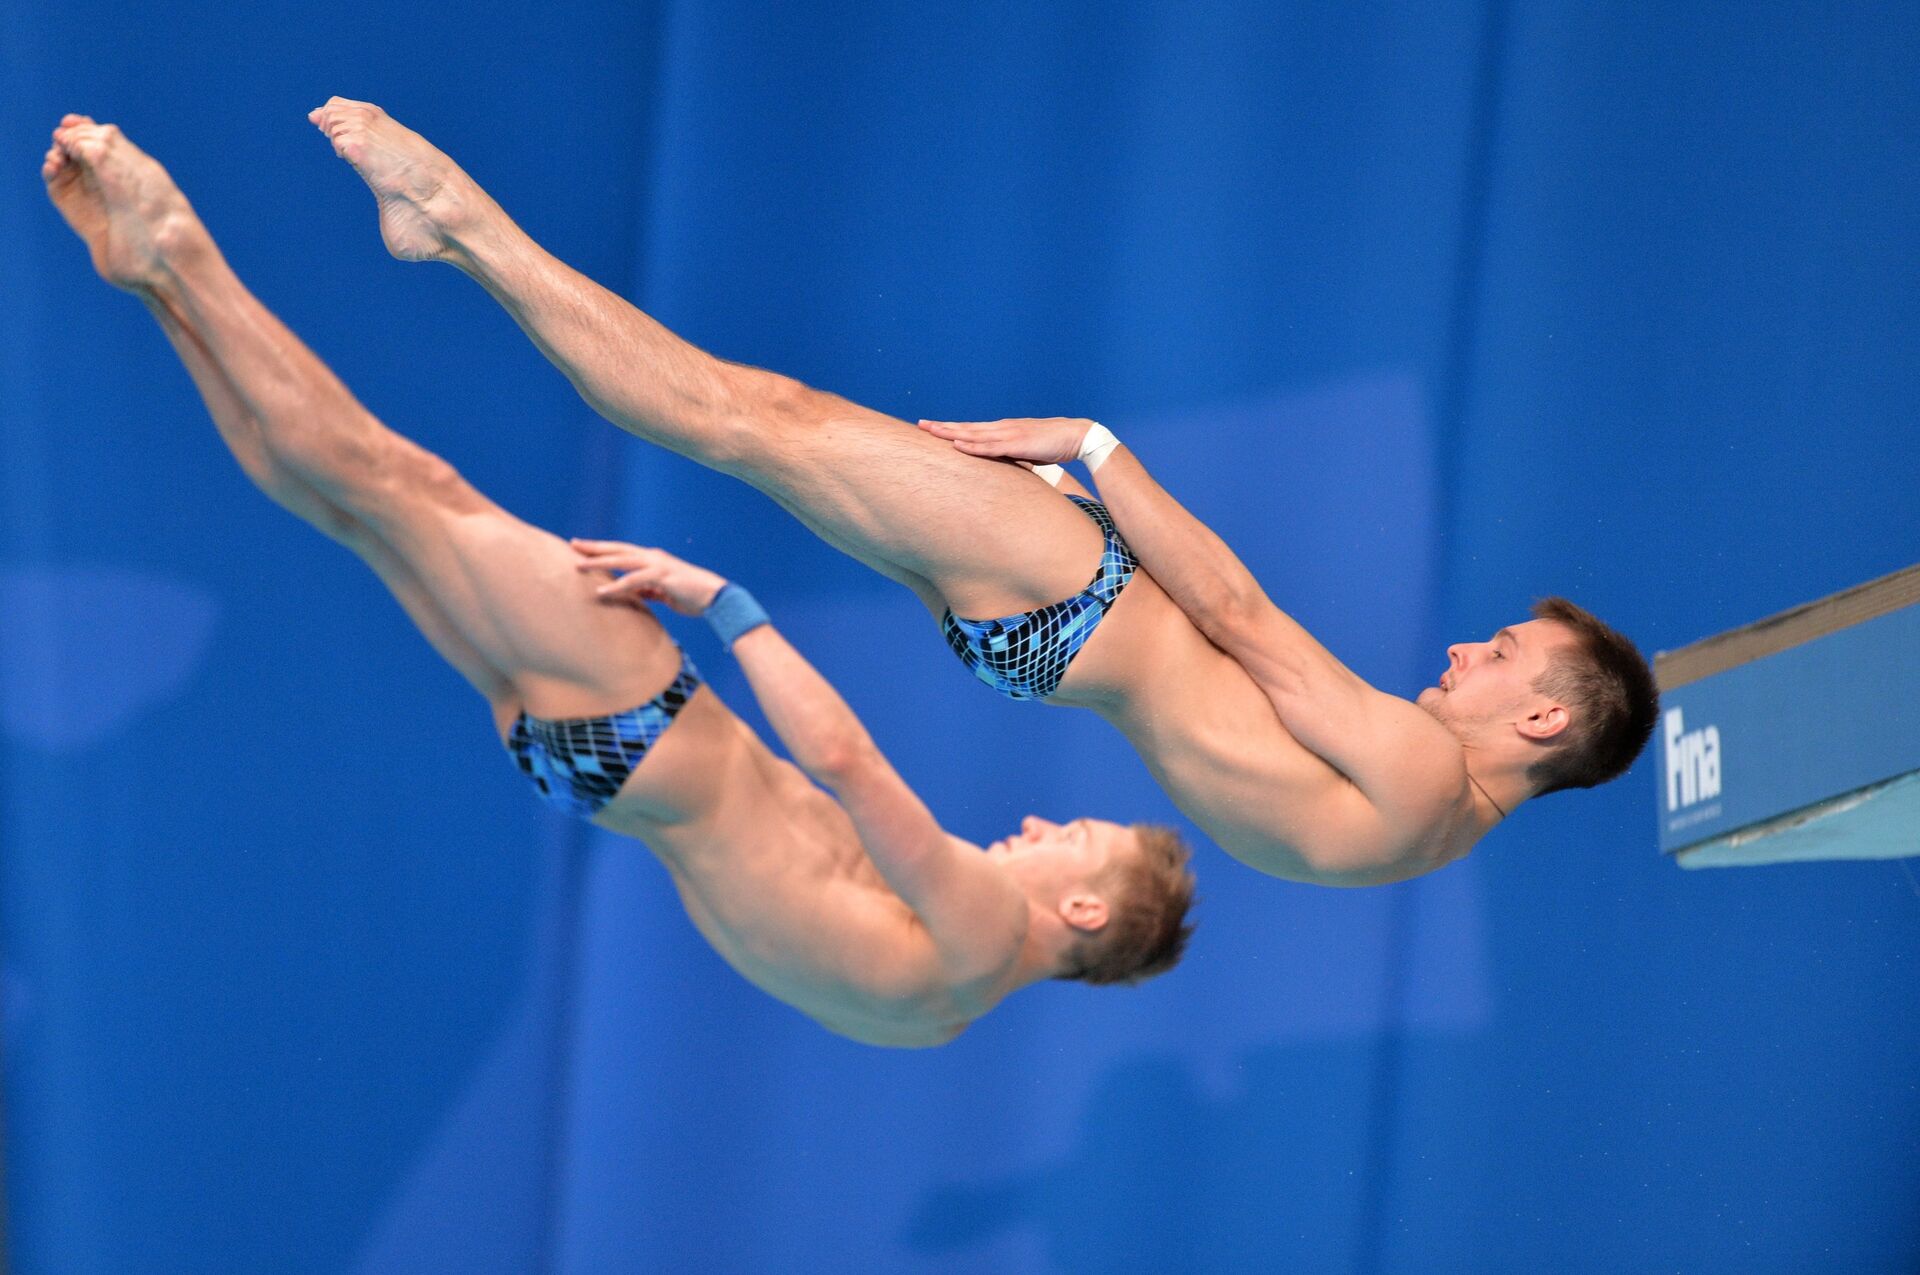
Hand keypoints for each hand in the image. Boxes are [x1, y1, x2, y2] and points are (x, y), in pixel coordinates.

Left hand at [570, 539, 726, 615]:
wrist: (715, 597)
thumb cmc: (691, 595)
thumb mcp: (665, 592)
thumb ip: (649, 590)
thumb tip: (636, 594)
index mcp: (653, 559)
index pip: (622, 551)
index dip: (603, 549)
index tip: (583, 548)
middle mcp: (653, 557)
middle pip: (618, 549)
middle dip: (595, 547)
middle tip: (573, 545)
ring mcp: (657, 565)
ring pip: (622, 561)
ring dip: (599, 563)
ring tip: (578, 566)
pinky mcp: (663, 576)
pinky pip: (634, 581)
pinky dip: (617, 586)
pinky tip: (601, 592)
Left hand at [916, 416, 1093, 464]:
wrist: (1076, 436)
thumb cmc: (1053, 445)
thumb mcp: (1026, 452)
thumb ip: (1011, 456)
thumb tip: (1001, 467)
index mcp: (1003, 430)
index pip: (972, 429)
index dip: (952, 428)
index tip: (933, 428)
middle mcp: (1002, 428)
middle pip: (966, 427)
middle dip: (943, 427)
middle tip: (920, 424)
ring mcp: (1009, 434)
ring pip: (973, 434)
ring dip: (951, 433)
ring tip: (931, 431)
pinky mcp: (1017, 444)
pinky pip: (990, 446)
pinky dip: (973, 446)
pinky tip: (958, 445)